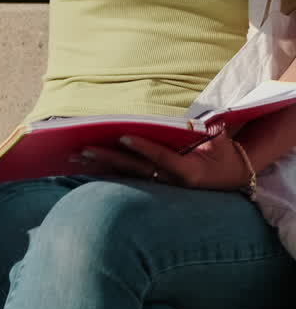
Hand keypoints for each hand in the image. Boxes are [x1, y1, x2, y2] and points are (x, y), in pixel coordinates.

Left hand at [71, 130, 253, 191]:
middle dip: (109, 159)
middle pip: (136, 170)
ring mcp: (160, 185)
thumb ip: (213, 133)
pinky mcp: (153, 184)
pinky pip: (128, 177)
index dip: (143, 148)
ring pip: (127, 175)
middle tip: (84, 149)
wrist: (230, 179)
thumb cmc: (224, 155)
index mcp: (189, 172)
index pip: (162, 158)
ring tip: (77, 156)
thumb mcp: (223, 144)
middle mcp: (171, 182)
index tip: (123, 137)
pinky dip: (108, 170)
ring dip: (102, 165)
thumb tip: (206, 122)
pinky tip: (86, 164)